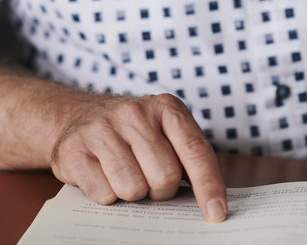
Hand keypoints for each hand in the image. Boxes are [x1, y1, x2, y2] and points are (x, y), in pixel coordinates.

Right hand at [51, 93, 226, 222]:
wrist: (79, 115)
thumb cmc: (134, 131)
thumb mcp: (165, 129)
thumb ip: (186, 156)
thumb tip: (210, 203)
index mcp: (167, 107)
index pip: (196, 150)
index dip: (209, 185)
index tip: (217, 213)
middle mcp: (136, 112)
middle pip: (165, 176)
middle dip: (161, 190)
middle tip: (151, 180)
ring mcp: (104, 128)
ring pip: (133, 189)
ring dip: (134, 194)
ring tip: (127, 174)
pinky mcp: (75, 149)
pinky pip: (103, 196)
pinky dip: (107, 195)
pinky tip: (103, 175)